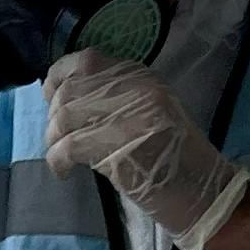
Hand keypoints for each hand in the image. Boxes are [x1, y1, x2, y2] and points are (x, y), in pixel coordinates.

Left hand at [42, 49, 249, 247]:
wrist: (199, 190)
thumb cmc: (171, 156)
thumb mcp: (148, 110)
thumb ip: (113, 96)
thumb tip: (64, 95)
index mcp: (140, 76)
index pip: (86, 60)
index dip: (59, 76)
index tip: (51, 96)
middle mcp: (134, 88)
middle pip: (69, 90)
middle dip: (53, 116)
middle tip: (57, 138)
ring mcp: (126, 115)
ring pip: (64, 117)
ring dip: (53, 140)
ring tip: (62, 157)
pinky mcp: (117, 145)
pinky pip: (67, 146)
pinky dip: (58, 160)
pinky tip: (64, 171)